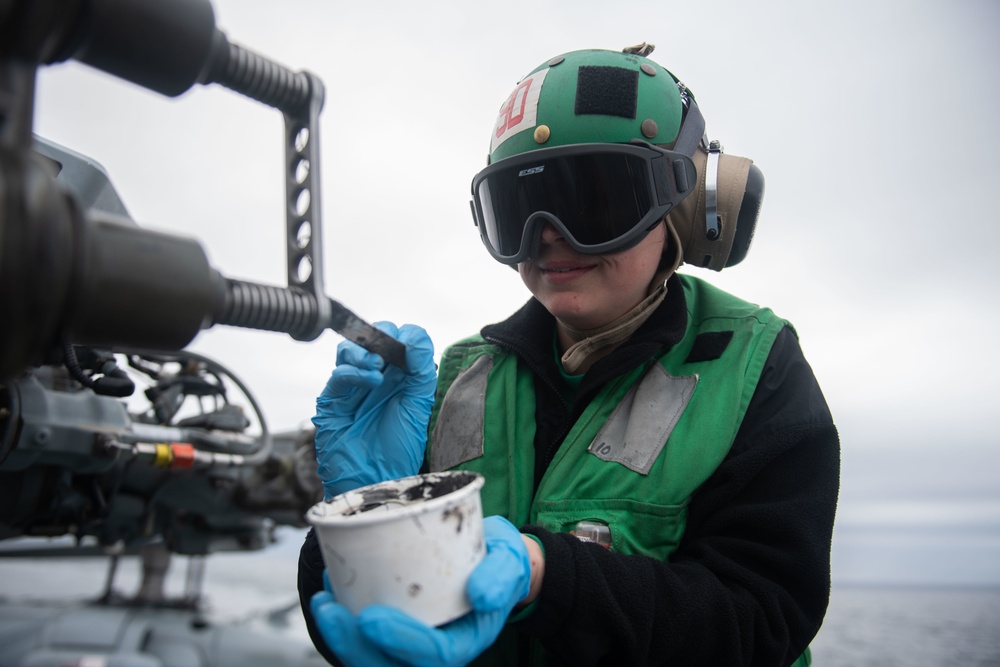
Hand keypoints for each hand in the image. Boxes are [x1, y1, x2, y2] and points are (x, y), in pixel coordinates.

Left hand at [310, 516, 531, 666]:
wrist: (495, 563)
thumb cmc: (501, 562)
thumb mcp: (511, 562)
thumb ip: (501, 577)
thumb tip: (480, 595)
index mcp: (467, 641)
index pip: (434, 656)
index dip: (400, 642)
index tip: (369, 617)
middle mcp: (438, 651)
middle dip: (355, 646)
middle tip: (330, 610)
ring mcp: (414, 645)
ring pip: (373, 659)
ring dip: (342, 638)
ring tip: (324, 602)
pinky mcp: (398, 633)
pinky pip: (365, 641)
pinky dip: (343, 622)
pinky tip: (330, 591)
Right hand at [312, 322, 435, 498]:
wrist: (377, 479)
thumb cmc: (399, 448)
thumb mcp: (418, 405)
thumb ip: (421, 369)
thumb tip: (415, 337)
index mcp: (399, 378)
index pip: (398, 341)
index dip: (404, 336)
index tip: (410, 344)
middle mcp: (376, 379)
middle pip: (371, 339)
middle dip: (381, 337)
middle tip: (391, 350)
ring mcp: (353, 388)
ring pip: (349, 351)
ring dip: (364, 352)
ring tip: (378, 366)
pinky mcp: (333, 400)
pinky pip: (339, 375)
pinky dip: (355, 372)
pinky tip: (371, 381)